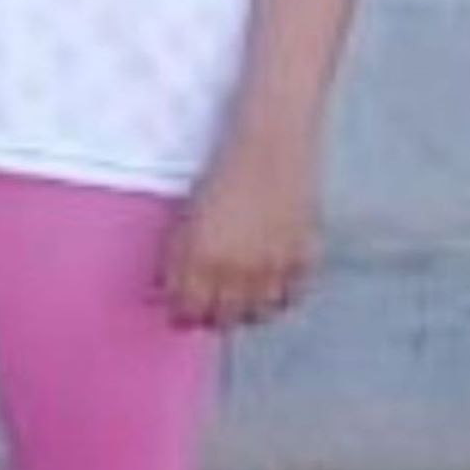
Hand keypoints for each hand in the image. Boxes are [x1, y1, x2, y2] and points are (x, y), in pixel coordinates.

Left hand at [160, 133, 321, 328]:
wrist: (270, 151)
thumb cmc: (220, 178)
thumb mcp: (188, 220)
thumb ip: (179, 257)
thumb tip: (167, 289)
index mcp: (200, 259)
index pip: (188, 309)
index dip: (182, 315)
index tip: (180, 313)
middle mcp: (236, 269)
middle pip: (223, 318)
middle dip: (212, 318)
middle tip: (209, 310)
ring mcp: (272, 267)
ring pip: (258, 314)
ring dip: (247, 313)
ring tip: (241, 304)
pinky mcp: (302, 258)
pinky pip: (291, 297)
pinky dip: (280, 300)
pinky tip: (271, 291)